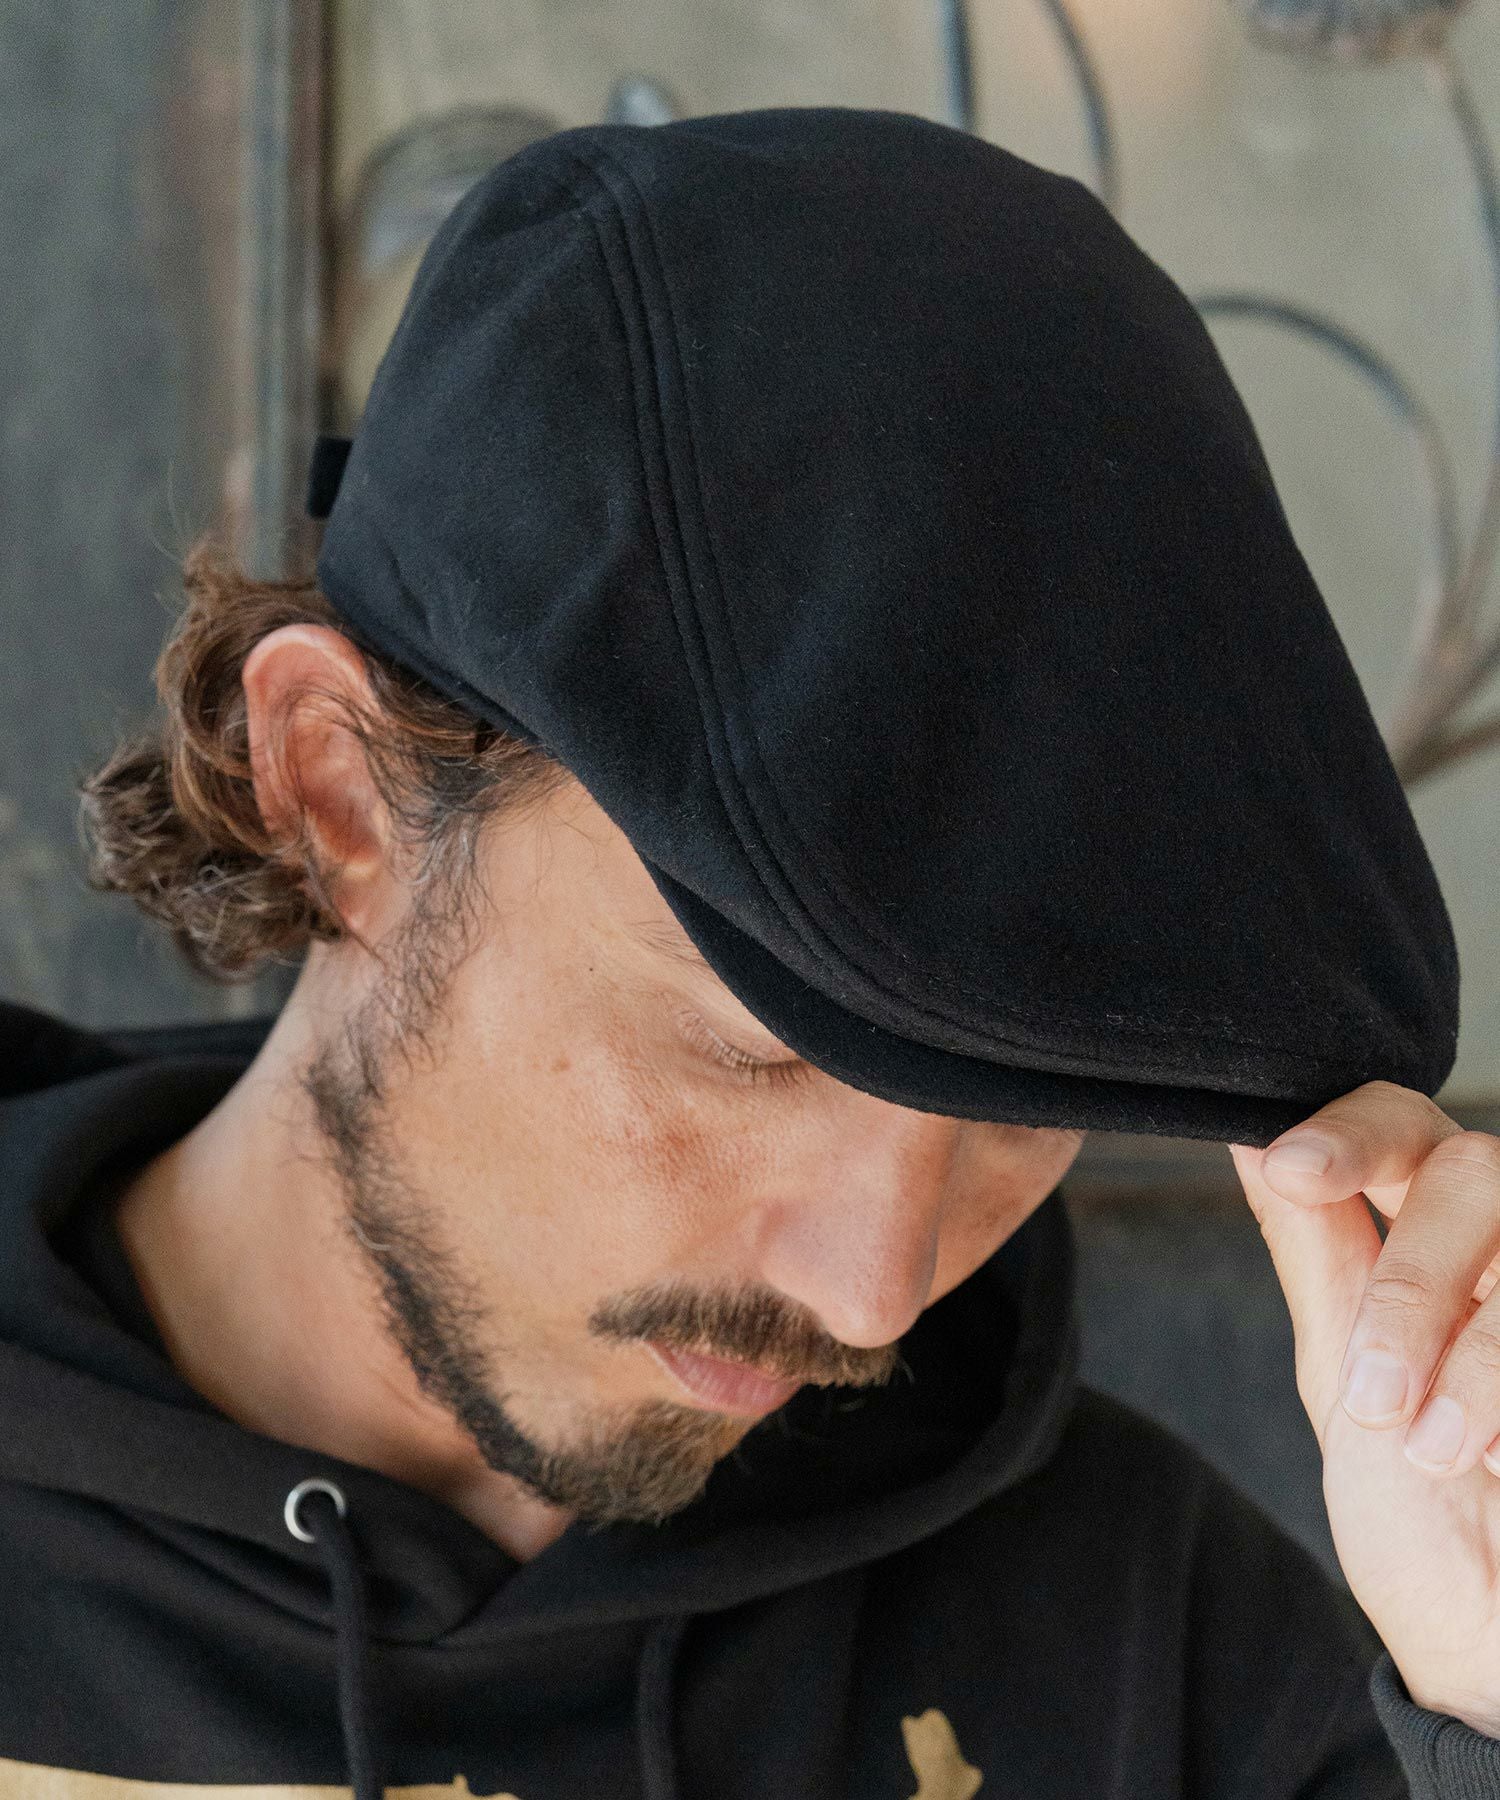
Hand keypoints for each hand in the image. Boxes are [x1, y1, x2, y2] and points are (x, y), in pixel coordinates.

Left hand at [1227, 1083, 1499, 1738]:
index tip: (1288, 1166)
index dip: (1348, 1130)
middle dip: (1411, 1284)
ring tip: (1439, 1456)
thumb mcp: (1346, 1380)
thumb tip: (1245, 1132)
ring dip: (1474, 1360)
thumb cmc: (1425, 1520)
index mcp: (1430, 1234)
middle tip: (1376, 1395)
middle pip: (1471, 1170)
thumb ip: (1314, 1253)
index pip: (1395, 1124)